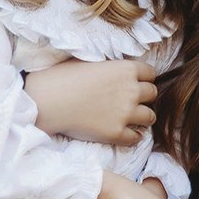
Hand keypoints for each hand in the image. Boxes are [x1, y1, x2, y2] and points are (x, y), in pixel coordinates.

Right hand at [24, 58, 156, 145]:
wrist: (46, 101)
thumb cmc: (62, 77)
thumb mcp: (90, 61)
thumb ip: (110, 67)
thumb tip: (116, 70)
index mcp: (125, 69)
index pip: (150, 74)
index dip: (143, 79)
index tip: (134, 83)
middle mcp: (131, 91)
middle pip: (152, 94)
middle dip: (143, 97)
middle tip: (130, 101)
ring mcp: (125, 113)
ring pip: (150, 117)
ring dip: (141, 117)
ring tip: (128, 117)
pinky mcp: (117, 133)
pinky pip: (136, 138)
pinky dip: (132, 136)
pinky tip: (122, 132)